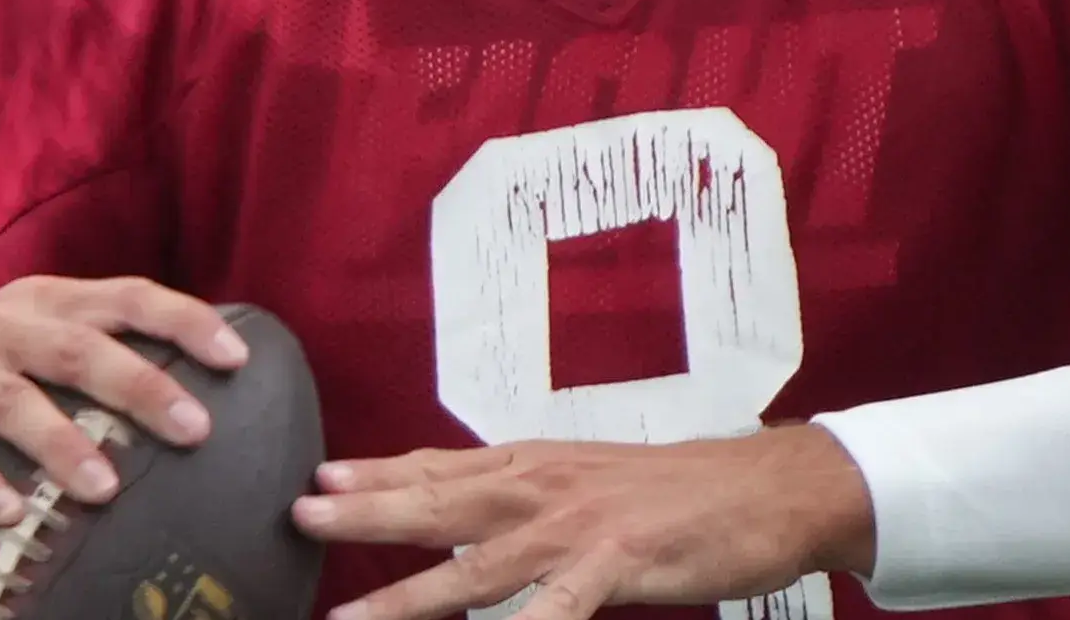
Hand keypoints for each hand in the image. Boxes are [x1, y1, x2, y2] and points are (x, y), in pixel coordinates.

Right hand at [0, 275, 248, 524]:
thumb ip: (96, 372)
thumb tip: (203, 408)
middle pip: (79, 346)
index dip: (183, 321)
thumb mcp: (33, 369)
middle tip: (195, 430)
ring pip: (14, 398)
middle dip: (142, 385)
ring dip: (63, 443)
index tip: (237, 360)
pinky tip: (9, 514)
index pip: (125, 297)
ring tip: (107, 489)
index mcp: (43, 302)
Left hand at [290, 427, 875, 619]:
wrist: (771, 488)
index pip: (441, 467)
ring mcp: (579, 527)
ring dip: (407, 592)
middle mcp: (546, 488)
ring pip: (475, 564)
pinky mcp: (619, 562)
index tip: (316, 478)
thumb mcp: (593, 480)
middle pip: (439, 502)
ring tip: (349, 617)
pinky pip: (559, 608)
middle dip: (366, 512)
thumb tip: (472, 505)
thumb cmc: (682, 492)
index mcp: (538, 466)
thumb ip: (530, 494)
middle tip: (299, 514)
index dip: (377, 473)